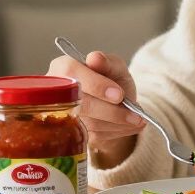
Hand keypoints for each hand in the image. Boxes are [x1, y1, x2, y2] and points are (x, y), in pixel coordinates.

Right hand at [47, 50, 145, 167]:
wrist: (116, 102)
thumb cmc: (112, 79)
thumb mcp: (115, 66)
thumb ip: (107, 62)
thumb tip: (95, 58)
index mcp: (63, 67)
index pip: (71, 73)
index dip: (96, 85)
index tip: (119, 94)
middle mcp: (56, 92)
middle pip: (79, 104)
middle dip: (111, 110)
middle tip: (134, 114)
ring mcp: (61, 115)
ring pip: (89, 124)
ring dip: (118, 123)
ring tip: (137, 119)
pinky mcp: (72, 134)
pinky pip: (94, 136)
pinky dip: (116, 131)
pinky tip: (129, 124)